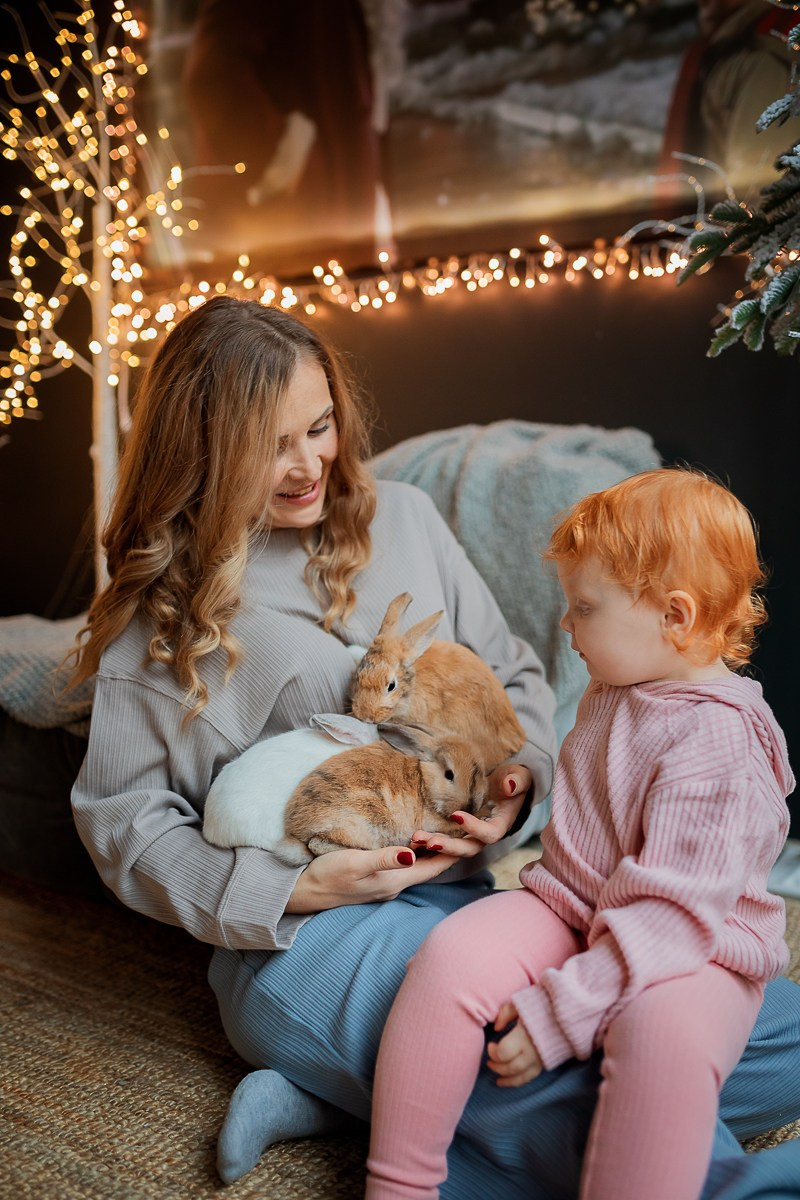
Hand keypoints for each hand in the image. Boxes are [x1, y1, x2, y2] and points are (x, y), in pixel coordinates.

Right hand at [285, 844, 458, 913]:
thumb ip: (384, 859)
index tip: (478, 835)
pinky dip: (421, 853)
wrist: (304, 892)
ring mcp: (387, 884)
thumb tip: (412, 854)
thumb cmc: (328, 875)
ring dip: (437, 851)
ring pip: (422, 867)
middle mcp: (396, 885)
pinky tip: (421, 843)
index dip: (457, 851)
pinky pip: (409, 866)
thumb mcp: (355, 863)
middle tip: (473, 830)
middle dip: (453, 850)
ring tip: (454, 833)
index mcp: (396, 881)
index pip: (437, 866)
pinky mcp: (378, 879)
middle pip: (434, 867)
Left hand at [410, 763, 532, 858]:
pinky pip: (446, 841)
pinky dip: (431, 842)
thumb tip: (509, 786)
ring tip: (416, 840)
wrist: (505, 783)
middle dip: (450, 847)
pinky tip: (413, 839)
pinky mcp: (459, 831)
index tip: (455, 815)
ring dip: (436, 846)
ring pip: (455, 849)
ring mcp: (472, 835)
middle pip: (469, 848)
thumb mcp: (519, 775)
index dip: (474, 828)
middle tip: (430, 842)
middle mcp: (486, 834)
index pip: (490, 834)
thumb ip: (517, 780)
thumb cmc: (513, 778)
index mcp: (502, 824)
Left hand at [486, 1001, 542, 1086]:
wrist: (565, 1012)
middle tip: (489, 1061)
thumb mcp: (519, 1003)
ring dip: (506, 1078)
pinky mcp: (545, 1063)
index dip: (493, 1052)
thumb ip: (505, 1014)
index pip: (503, 1053)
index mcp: (523, 1036)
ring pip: (520, 1077)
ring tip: (496, 1077)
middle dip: (497, 1066)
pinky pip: (530, 1078)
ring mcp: (540, 1059)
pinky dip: (517, 1082)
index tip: (491, 1044)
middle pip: (510, 1068)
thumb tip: (496, 1028)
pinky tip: (506, 1081)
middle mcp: (532, 1051)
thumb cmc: (539, 1005)